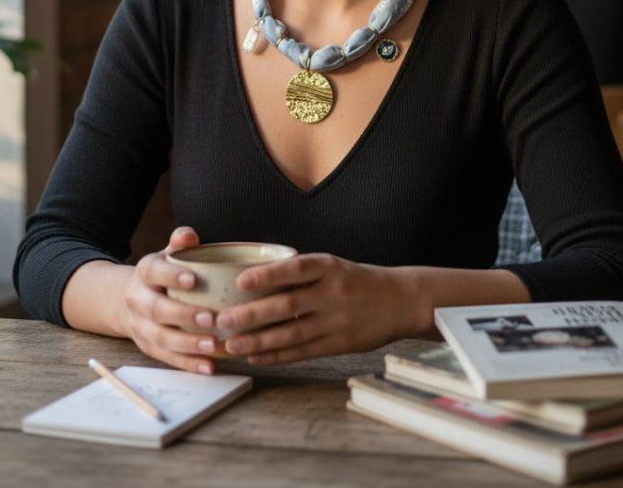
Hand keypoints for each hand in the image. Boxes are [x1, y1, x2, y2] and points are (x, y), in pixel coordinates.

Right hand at [119, 226, 219, 374]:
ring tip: (214, 345)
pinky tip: (210, 366)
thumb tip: (189, 236)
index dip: (171, 276)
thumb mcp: (168, 253)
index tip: (193, 280)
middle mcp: (137, 300)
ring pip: (161, 338)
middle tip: (210, 318)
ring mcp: (141, 327)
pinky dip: (188, 364)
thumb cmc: (164, 272)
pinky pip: (167, 358)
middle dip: (183, 316)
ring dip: (187, 345)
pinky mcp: (148, 347)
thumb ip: (180, 243)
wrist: (133, 298)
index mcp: (144, 272)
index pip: (154, 272)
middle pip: (156, 310)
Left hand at [213, 253, 416, 364]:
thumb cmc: (357, 280)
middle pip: (288, 304)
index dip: (268, 274)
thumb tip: (255, 280)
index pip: (296, 268)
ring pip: (292, 333)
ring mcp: (337, 320)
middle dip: (252, 314)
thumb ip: (302, 274)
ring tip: (232, 343)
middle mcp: (333, 292)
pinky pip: (304, 351)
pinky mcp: (340, 343)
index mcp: (329, 267)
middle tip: (223, 320)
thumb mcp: (333, 266)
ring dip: (259, 340)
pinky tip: (257, 356)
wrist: (399, 300)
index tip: (240, 281)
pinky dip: (278, 355)